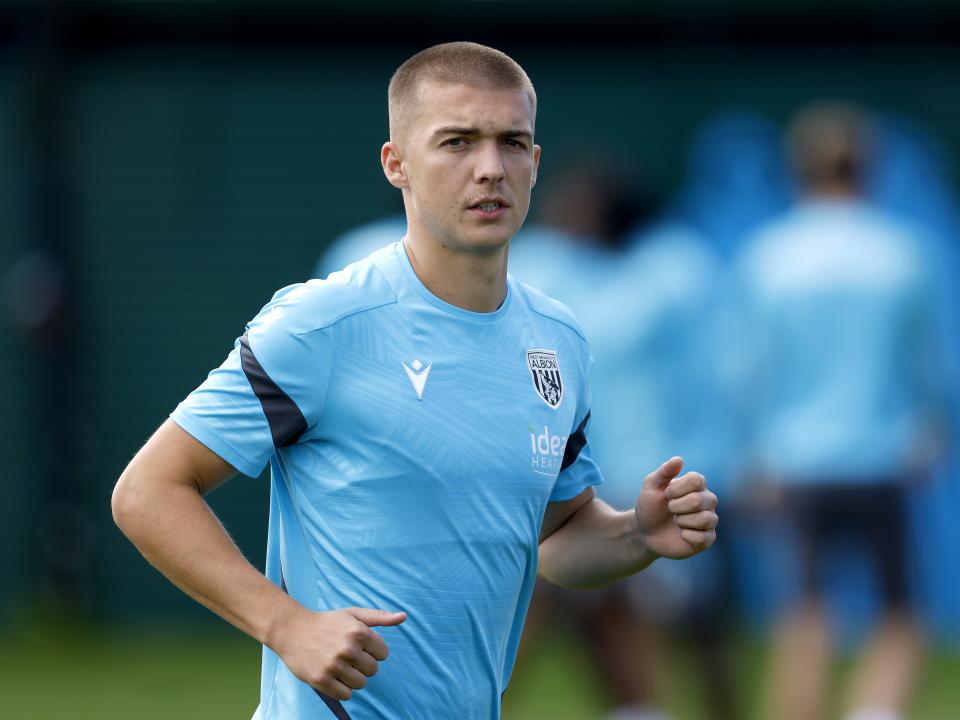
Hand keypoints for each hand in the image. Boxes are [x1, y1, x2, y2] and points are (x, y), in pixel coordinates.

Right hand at [271, 605, 406, 700]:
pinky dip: (342, 689)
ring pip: (361, 684)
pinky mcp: (322, 680)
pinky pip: (346, 695)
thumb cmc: (327, 622)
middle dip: (363, 664)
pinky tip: (333, 675)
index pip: (383, 654)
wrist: (292, 630)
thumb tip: (404, 617)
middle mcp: (348, 648)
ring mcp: (334, 666)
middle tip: (347, 655)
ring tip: (340, 665)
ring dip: (353, 677)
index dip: (372, 651)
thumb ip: (379, 617)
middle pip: (373, 670)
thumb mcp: (353, 614)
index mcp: (359, 631)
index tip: (358, 646)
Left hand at [635, 456, 717, 559]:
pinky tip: (681, 534)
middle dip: (676, 506)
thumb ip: (664, 472)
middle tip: (670, 509)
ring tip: (676, 522)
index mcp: (697, 484)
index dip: (677, 489)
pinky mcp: (708, 538)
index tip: (667, 494)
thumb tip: (679, 459)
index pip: (696, 480)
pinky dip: (686, 536)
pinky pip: (703, 537)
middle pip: (699, 500)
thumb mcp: (651, 486)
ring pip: (704, 519)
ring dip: (682, 522)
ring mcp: (709, 519)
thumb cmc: (650, 506)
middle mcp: (707, 500)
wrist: (645, 532)